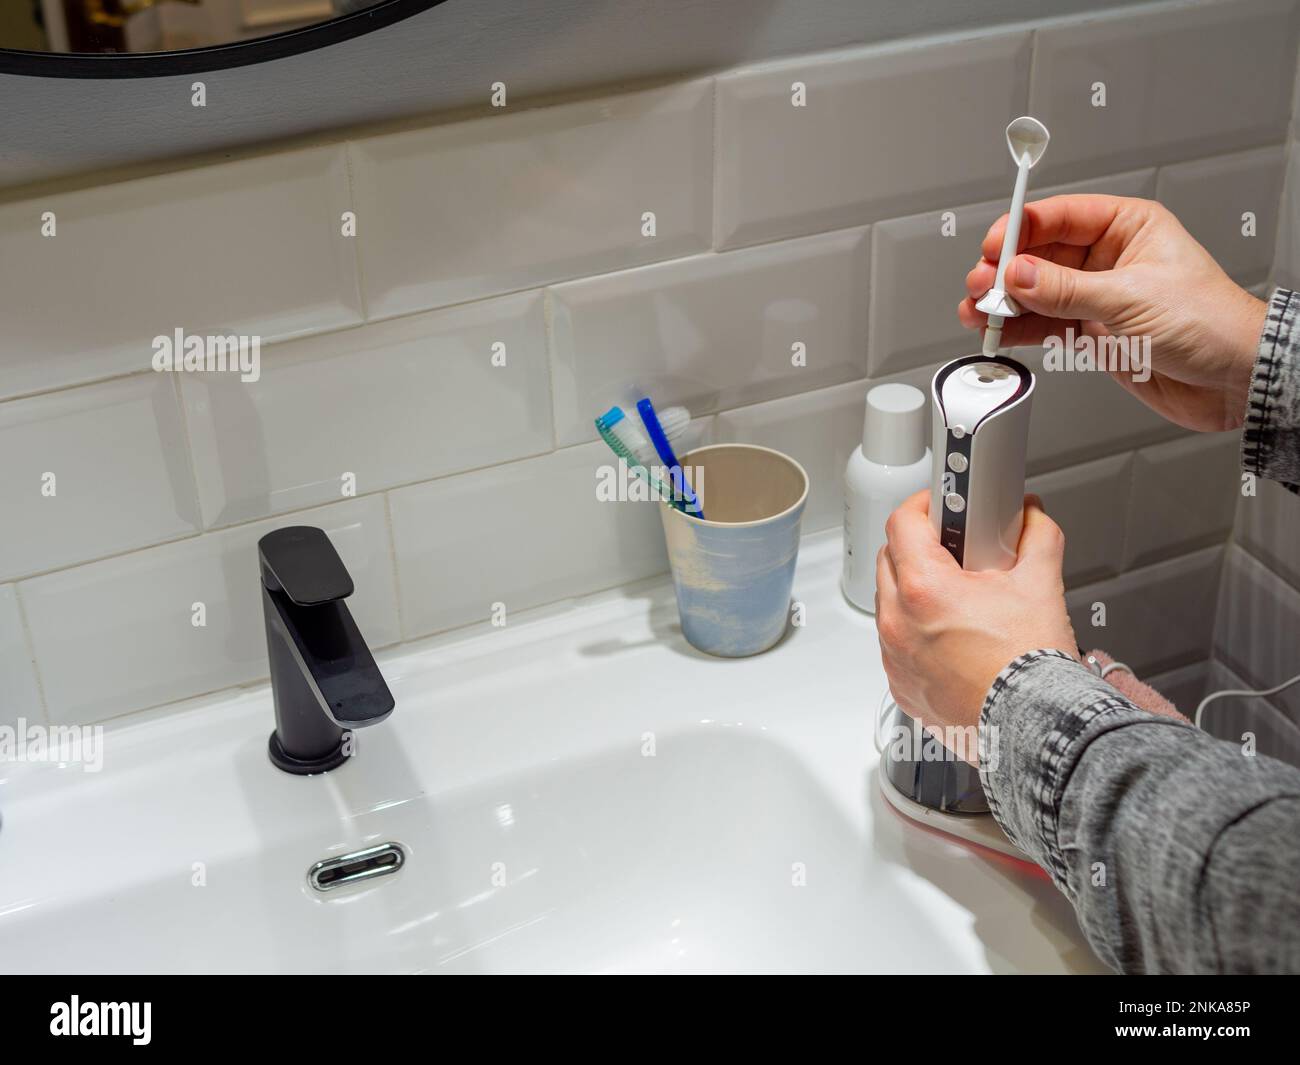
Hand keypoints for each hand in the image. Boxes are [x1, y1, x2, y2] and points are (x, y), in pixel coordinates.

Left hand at [875, 491, 1077, 759]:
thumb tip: (1032, 518)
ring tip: (956, 599)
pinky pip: (895, 647)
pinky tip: (950, 638)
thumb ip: (1037, 538)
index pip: (901, 524)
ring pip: (889, 605)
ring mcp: (895, 658)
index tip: (939, 507)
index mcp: (923, 590)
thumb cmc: (1032, 668)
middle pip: (889, 561)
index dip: (922, 506)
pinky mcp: (900, 687)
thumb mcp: (1041, 585)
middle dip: (917, 548)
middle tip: (954, 552)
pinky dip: (914, 635)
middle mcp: (898, 624)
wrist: (1035, 730)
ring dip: (913, 593)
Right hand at [958, 194, 1267, 431]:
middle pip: (1040, 254)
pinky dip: (1018, 328)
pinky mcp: (1092, 331)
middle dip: (1006, 270)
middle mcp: (1110, 259)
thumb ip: (1067, 290)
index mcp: (1129, 228)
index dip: (1023, 229)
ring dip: (1005, 302)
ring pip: (1036, 292)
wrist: (1233, 379)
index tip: (994, 246)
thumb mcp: (1131, 298)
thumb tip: (1019, 276)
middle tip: (983, 285)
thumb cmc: (1211, 324)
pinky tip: (998, 330)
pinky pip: (1043, 324)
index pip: (1062, 217)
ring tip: (981, 311)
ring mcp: (1098, 296)